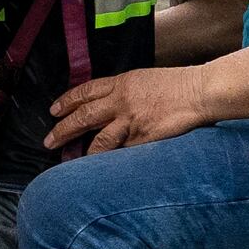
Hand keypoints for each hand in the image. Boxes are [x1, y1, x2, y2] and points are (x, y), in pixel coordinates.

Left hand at [46, 63, 217, 153]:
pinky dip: (111, 161)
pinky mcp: (143, 139)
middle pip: (83, 116)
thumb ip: (125, 91)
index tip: (54, 111)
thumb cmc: (178, 85)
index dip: (67, 101)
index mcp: (122, 83)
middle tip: (49, 141)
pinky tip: (101, 169)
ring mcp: (131, 121)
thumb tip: (108, 105)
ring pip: (99, 140)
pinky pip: (122, 153)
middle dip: (63, 130)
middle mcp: (121, 101)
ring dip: (83, 152)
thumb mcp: (145, 79)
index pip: (86, 91)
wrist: (199, 92)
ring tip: (70, 161)